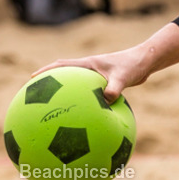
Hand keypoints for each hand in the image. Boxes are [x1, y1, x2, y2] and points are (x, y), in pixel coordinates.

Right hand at [33, 46, 150, 102]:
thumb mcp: (123, 77)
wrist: (146, 62)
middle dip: (49, 84)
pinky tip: (82, 117)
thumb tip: (106, 101)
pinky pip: (88, 94)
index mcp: (88, 64)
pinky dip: (82, 103)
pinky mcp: (103, 84)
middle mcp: (89, 69)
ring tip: (54, 110)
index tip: (32, 79)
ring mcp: (95, 76)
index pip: (62, 66)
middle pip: (64, 75)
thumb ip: (114, 88)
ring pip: (75, 86)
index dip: (46, 72)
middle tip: (35, 95)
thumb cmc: (134, 65)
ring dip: (65, 94)